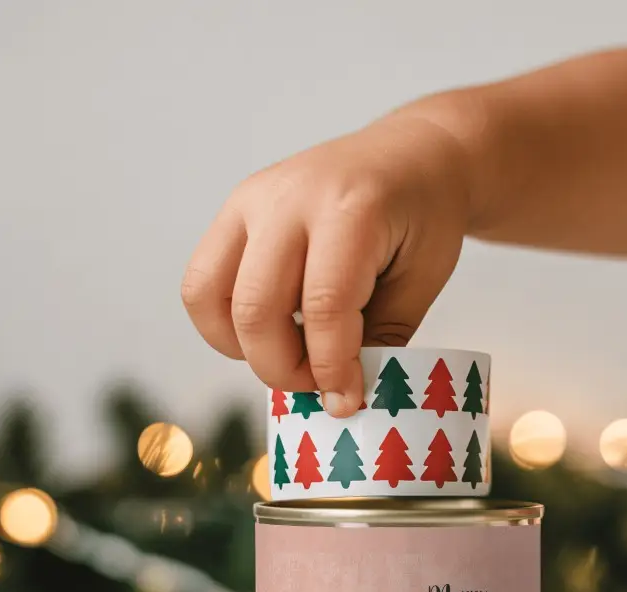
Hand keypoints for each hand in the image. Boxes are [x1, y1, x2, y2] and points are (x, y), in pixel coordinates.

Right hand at [182, 110, 469, 415]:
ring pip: (210, 297)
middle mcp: (290, 197)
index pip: (324, 306)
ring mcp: (252, 200)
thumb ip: (380, 336)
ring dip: (246, 349)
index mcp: (351, 207)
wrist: (410, 156)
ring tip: (292, 357)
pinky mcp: (233, 212)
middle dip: (284, 368)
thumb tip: (339, 396)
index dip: (331, 367)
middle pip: (257, 308)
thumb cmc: (423, 218)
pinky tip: (271, 333)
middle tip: (320, 384)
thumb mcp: (423, 279)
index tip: (346, 400)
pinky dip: (226, 325)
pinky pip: (202, 284)